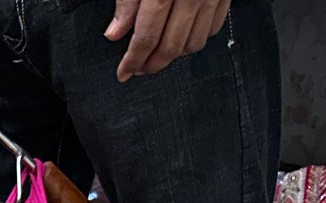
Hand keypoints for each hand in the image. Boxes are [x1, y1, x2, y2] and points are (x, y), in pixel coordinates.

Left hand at [106, 0, 232, 78]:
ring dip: (173, 55)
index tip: (124, 72)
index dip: (133, 60)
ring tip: (158, 52)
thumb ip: (128, 1)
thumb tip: (114, 33)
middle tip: (138, 68)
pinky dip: (194, 39)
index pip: (146, 38)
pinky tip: (181, 35)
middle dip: (152, 64)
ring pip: (193, 44)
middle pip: (170, 48)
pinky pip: (211, 30)